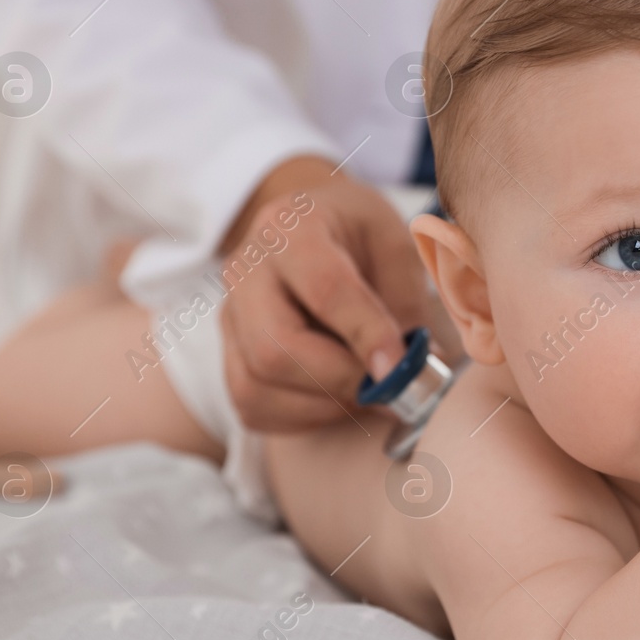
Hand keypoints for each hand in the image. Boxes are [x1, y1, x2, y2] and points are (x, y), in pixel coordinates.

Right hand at [219, 157, 451, 432]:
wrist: (308, 223)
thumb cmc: (357, 233)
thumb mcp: (395, 243)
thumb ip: (405, 301)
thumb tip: (413, 371)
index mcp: (292, 228)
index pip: (324, 289)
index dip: (365, 334)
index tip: (401, 365)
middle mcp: (246, 271)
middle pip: (275, 348)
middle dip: (340, 379)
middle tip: (389, 386)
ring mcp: (229, 315)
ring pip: (257, 384)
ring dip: (323, 404)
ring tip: (366, 388)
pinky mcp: (227, 352)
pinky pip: (252, 404)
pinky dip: (302, 415)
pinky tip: (337, 396)